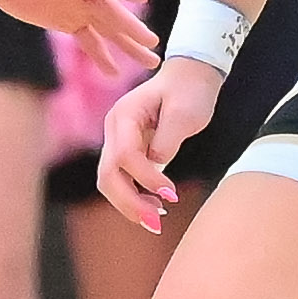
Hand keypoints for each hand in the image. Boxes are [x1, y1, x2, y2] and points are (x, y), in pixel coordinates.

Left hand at [0, 0, 156, 80]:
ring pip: (107, 29)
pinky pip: (88, 41)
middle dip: (131, 27)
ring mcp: (75, 7)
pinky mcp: (66, 21)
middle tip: (154, 43)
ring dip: (127, 45)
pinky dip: (102, 56)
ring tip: (150, 63)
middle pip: (110, 11)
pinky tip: (115, 73)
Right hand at [94, 60, 224, 233]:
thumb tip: (157, 168)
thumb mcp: (185, 113)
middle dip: (128, 202)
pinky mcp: (125, 148)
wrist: (189, 75)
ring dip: (129, 203)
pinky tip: (154, 204)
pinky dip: (133, 194)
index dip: (146, 179)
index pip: (126, 156)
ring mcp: (116, 138)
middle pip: (107, 174)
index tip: (172, 195)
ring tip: (156, 219)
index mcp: (124, 115)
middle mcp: (113, 128)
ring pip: (109, 180)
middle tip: (155, 223)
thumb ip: (168, 141)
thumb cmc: (190, 90)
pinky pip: (121, 177)